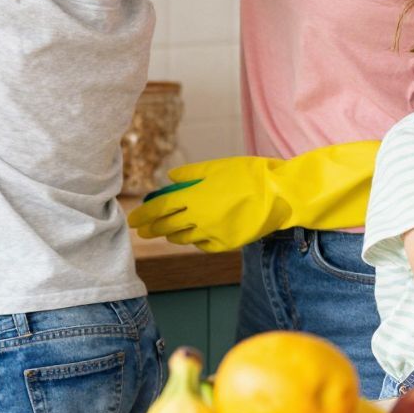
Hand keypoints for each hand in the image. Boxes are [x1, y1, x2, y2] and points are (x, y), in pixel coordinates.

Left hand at [126, 142, 379, 252]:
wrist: (281, 195)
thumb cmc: (251, 175)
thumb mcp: (219, 166)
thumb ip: (192, 175)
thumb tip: (172, 178)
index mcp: (195, 197)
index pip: (160, 208)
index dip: (144, 214)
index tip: (133, 219)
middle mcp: (199, 218)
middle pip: (167, 226)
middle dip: (152, 228)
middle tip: (142, 230)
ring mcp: (212, 234)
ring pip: (183, 238)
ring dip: (171, 234)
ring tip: (165, 232)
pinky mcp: (225, 244)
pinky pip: (202, 245)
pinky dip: (194, 240)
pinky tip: (192, 237)